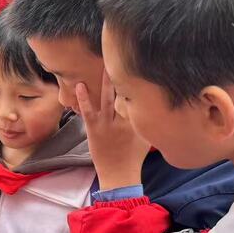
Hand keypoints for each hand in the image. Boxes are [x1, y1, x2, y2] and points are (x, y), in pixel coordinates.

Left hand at [75, 70, 150, 190]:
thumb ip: (148, 120)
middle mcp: (124, 121)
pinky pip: (88, 111)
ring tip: (103, 63)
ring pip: (107, 99)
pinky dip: (83, 98)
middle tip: (121, 56)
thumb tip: (154, 104)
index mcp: (138, 121)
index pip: (137, 97)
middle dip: (123, 76)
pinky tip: (79, 85)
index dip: (137, 82)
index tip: (139, 65)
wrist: (119, 176)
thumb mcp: (147, 136)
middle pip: (123, 94)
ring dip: (105, 82)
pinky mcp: (94, 129)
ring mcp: (107, 125)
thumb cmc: (134, 157)